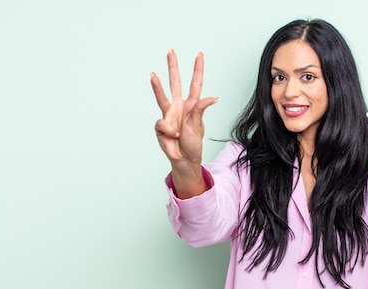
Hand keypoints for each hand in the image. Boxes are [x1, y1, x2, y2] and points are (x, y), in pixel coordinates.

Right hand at [151, 49, 218, 166]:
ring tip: (152, 74)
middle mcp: (180, 106)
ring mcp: (169, 114)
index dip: (197, 69)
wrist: (184, 158)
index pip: (195, 83)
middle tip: (170, 51)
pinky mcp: (161, 124)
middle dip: (173, 66)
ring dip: (157, 85)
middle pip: (176, 82)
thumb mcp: (198, 125)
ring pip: (162, 95)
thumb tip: (215, 97)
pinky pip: (162, 123)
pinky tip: (173, 136)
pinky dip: (169, 131)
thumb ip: (201, 108)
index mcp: (192, 105)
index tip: (199, 54)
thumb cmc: (193, 143)